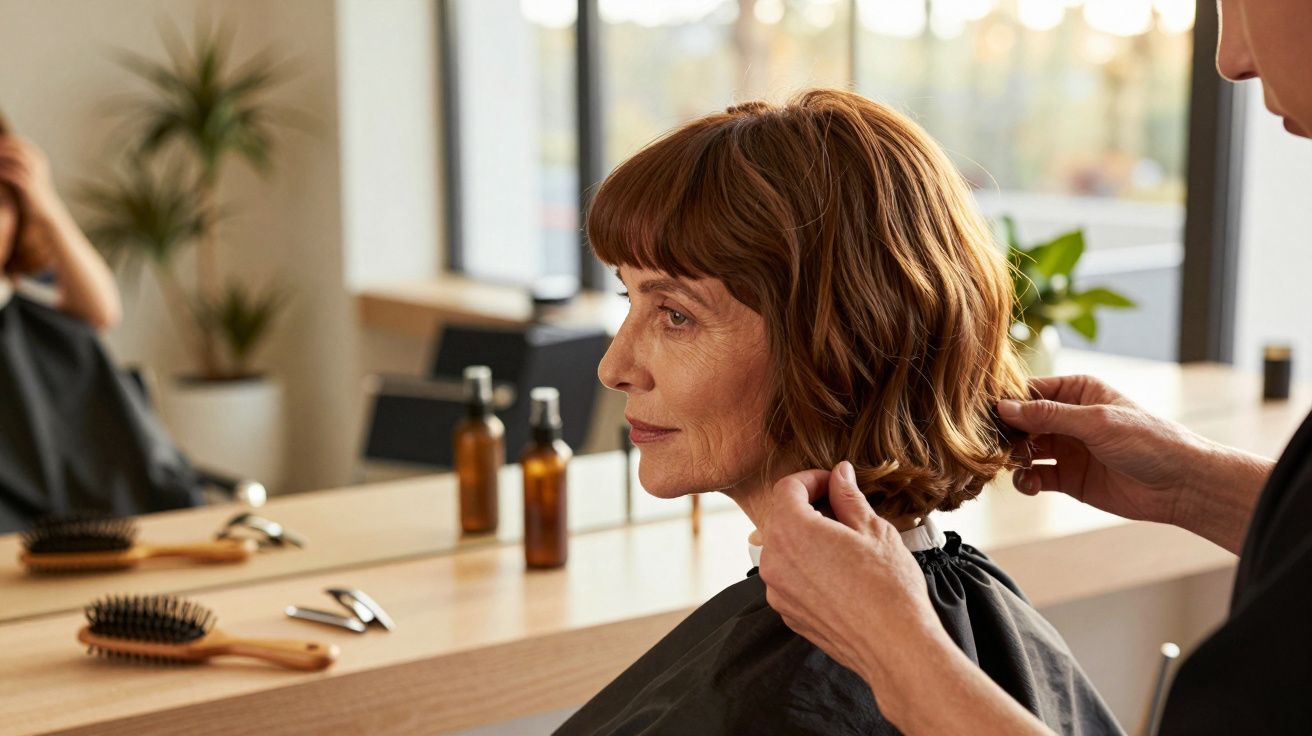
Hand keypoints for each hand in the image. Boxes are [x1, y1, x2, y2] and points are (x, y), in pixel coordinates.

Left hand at [0, 135, 63, 221]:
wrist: (42, 208)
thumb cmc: (32, 188)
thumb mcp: (28, 172)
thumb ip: (18, 160)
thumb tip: (4, 148)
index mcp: (38, 157)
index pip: (19, 142)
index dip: (4, 141)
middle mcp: (38, 163)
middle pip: (16, 148)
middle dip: (0, 148)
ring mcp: (34, 173)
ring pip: (13, 159)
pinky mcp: (28, 184)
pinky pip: (12, 173)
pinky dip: (1, 171)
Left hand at [758, 462, 942, 684]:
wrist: (894, 645)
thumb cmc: (889, 587)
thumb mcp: (873, 529)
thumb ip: (848, 497)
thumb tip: (839, 474)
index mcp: (791, 532)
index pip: (786, 489)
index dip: (811, 479)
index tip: (833, 483)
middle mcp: (774, 561)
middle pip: (781, 518)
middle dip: (808, 507)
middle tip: (843, 510)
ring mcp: (778, 591)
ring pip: (784, 549)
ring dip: (807, 538)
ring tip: (844, 544)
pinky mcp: (788, 613)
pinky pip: (789, 578)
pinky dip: (807, 567)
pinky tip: (840, 573)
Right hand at [997, 374, 1271, 551]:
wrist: (1180, 485)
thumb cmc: (1149, 441)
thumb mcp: (1096, 422)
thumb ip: (1048, 415)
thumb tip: (1005, 408)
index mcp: (1077, 391)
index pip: (1030, 391)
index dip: (1008, 401)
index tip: (987, 414)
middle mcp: (1068, 418)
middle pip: (1022, 421)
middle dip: (1007, 433)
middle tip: (996, 445)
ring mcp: (1067, 448)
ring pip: (1024, 450)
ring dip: (1014, 458)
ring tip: (1015, 465)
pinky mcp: (1068, 477)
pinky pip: (1035, 477)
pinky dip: (1026, 481)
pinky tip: (1029, 484)